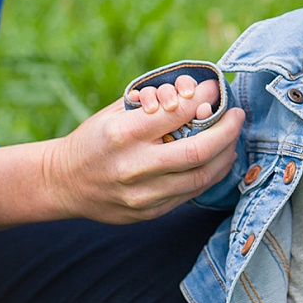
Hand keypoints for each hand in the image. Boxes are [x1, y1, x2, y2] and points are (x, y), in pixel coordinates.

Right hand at [0, 78, 243, 228]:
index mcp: (122, 134)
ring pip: (201, 177)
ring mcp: (143, 195)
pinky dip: (211, 175)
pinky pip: (191, 194)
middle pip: (198, 151)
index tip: (217, 90)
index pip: (177, 114)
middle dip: (227, 131)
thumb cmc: (93, 140)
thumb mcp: (115, 112)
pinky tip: (217, 160)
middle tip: (238, 116)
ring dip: (225, 155)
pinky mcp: (150, 212)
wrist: (63, 183)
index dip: (205, 99)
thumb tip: (198, 91)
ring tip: (232, 139)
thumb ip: (154, 104)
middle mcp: (134, 167)